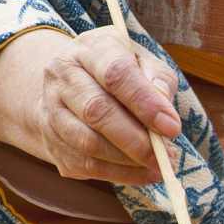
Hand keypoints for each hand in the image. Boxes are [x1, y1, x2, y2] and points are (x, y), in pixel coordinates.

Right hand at [0, 27, 180, 184]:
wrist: (73, 85)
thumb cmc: (121, 73)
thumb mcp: (144, 63)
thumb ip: (158, 82)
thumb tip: (166, 117)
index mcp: (89, 49)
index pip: (115, 74)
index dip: (145, 103)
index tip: (172, 128)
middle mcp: (62, 75)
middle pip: (96, 111)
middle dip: (137, 140)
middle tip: (168, 157)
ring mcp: (50, 109)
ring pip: (87, 143)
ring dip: (128, 161)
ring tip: (159, 167)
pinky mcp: (51, 140)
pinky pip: (84, 164)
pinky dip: (119, 174)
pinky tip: (143, 173)